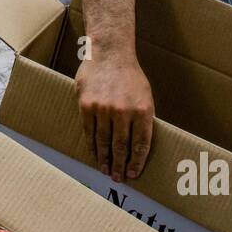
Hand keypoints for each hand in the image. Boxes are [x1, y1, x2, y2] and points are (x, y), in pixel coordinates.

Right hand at [76, 53, 155, 181]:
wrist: (109, 53)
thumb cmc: (130, 76)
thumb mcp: (145, 96)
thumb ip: (143, 119)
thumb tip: (139, 145)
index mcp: (143, 110)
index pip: (140, 144)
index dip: (137, 162)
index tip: (134, 174)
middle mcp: (123, 112)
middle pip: (121, 147)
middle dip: (120, 166)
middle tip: (118, 179)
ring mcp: (103, 109)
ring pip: (103, 142)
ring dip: (105, 160)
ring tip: (106, 171)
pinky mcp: (86, 106)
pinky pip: (89, 132)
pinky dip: (92, 147)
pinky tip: (94, 155)